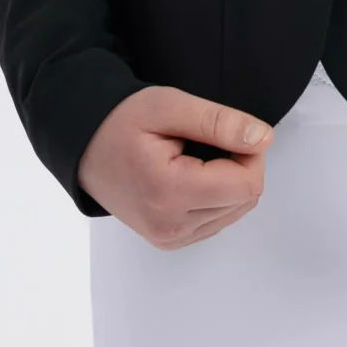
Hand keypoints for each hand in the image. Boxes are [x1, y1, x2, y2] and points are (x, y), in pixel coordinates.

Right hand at [79, 85, 271, 249]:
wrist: (84, 146)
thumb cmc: (120, 122)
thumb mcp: (169, 106)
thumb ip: (219, 122)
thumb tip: (262, 139)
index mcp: (169, 192)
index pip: (247, 184)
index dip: (250, 153)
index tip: (228, 132)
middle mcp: (169, 226)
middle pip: (244, 199)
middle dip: (239, 166)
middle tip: (207, 141)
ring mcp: (168, 238)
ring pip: (234, 212)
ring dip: (228, 182)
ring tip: (194, 158)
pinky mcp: (169, 241)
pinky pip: (216, 221)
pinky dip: (215, 197)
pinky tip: (191, 176)